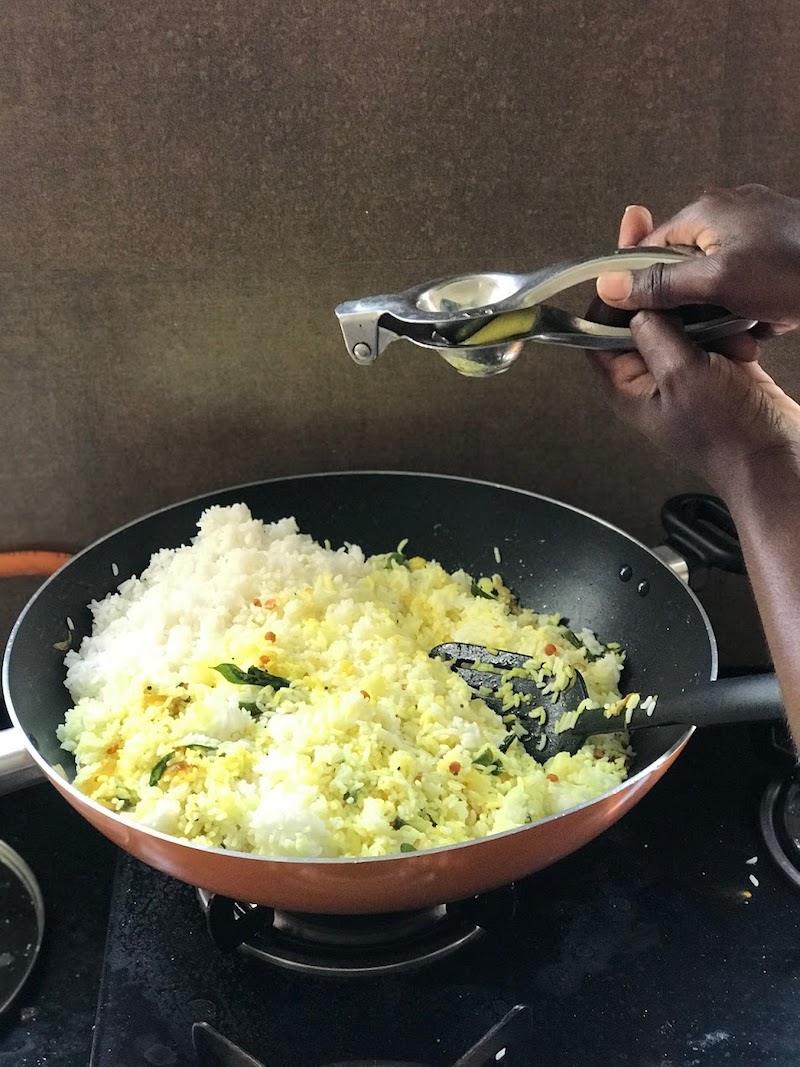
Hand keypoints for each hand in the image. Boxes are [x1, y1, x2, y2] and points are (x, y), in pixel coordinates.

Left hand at [587, 205, 799, 494]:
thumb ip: (654, 335)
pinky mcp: (715, 368)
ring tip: (718, 312)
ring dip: (699, 312)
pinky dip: (725, 328)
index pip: (597, 334)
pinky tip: (742, 336)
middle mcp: (649, 378)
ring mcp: (683, 372)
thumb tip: (635, 304)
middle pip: (637, 322)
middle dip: (655, 293)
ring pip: (678, 323)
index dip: (606, 298)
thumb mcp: (682, 375)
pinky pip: (710, 333)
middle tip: (661, 249)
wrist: (775, 459)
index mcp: (626, 385)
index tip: (620, 261)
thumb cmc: (726, 433)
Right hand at [595, 185, 799, 337]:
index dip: (640, 289)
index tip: (640, 322)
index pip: (646, 250)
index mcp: (703, 211)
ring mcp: (753, 229)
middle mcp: (724, 212)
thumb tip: (606, 284)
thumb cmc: (792, 271)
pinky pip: (744, 283)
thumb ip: (660, 284)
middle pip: (681, 268)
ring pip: (714, 280)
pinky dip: (748, 307)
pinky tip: (762, 324)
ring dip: (721, 312)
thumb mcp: (717, 282)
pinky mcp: (775, 248)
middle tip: (707, 333)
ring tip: (742, 331)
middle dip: (688, 306)